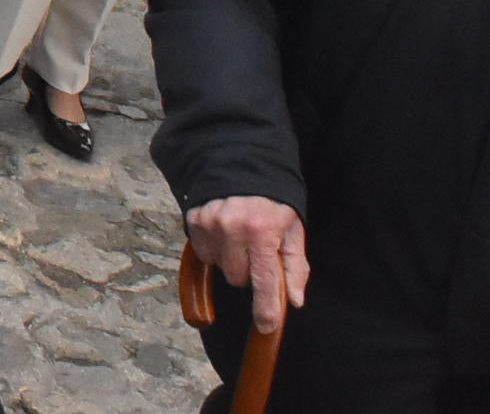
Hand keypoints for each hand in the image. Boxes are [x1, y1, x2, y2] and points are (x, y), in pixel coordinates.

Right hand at [185, 196, 308, 332]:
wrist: (241, 164)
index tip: (267, 326)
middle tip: (255, 251)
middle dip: (248, 271)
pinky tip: (224, 233)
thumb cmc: (272, 201)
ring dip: (230, 260)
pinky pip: (204, 253)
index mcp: (262, 232)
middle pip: (238, 277)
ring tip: (239, 239)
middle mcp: (233, 229)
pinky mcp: (194, 220)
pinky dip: (214, 249)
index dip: (266, 307)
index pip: (264, 280)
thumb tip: (293, 300)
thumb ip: (295, 266)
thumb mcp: (292, 229)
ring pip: (220, 267)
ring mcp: (210, 224)